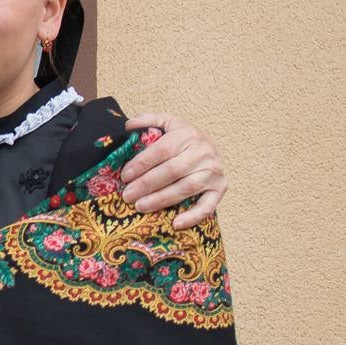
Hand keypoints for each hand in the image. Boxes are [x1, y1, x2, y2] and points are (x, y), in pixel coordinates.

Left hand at [121, 113, 226, 228]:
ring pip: (186, 188)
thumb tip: (128, 126)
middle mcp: (203, 152)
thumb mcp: (167, 123)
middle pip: (172, 171)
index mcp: (187, 135)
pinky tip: (175, 224)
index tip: (124, 176)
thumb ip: (148, 120)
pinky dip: (193, 216)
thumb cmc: (182, 138)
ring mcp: (214, 171)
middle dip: (146, 184)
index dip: (141, 164)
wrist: (211, 146)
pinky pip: (208, 206)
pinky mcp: (221, 188)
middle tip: (127, 195)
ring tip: (140, 207)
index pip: (162, 150)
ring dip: (161, 199)